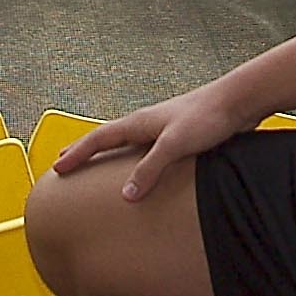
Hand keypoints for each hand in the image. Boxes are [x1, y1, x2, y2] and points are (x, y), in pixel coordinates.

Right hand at [49, 81, 252, 201]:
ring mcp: (161, 128)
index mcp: (138, 123)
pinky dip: (131, 157)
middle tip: (64, 161)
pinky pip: (144, 148)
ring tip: (97, 163)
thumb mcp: (174, 146)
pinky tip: (140, 166)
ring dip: (106, 152)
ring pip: (125, 142)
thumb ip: (150, 169)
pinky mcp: (178, 134)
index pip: (98, 140)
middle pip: (106, 137)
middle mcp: (146, 123)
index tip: (57, 168)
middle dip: (84, 150)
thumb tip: (126, 194)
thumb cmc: (206, 117)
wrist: (237, 101)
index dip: (77, 155)